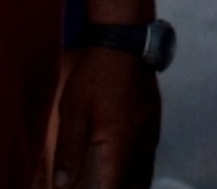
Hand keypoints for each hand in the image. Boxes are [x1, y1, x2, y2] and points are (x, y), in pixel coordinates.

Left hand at [49, 45, 159, 188]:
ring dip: (133, 188)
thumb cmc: (95, 76)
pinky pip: (150, 161)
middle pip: (135, 188)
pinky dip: (140, 176)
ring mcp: (152, 134)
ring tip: (115, 188)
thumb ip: (68, 152)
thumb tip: (61, 186)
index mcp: (120, 145)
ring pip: (146, 176)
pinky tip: (131, 177)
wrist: (125, 43)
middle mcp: (141, 145)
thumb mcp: (72, 112)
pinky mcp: (154, 124)